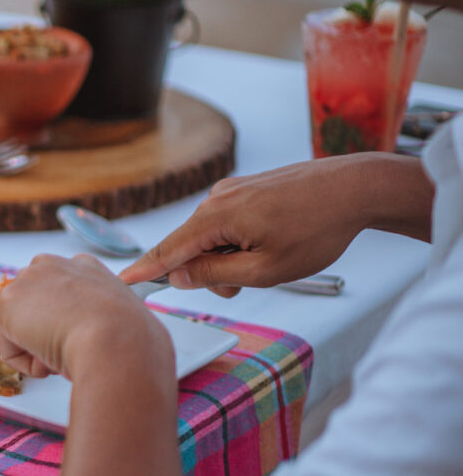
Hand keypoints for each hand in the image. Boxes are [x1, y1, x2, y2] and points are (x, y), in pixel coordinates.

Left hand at [0, 254, 170, 380]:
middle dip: (46, 332)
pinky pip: (10, 350)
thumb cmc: (128, 338)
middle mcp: (52, 265)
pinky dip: (28, 365)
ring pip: (21, 328)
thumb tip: (90, 334)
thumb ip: (98, 317)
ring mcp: (26, 281)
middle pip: (34, 307)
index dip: (67, 322)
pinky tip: (51, 360)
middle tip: (71, 350)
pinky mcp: (7, 304)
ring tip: (66, 353)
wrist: (116, 341)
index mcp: (85, 266)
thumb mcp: (117, 319)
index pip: (60, 293)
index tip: (81, 338)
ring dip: (39, 349)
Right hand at [119, 159, 373, 297]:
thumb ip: (215, 274)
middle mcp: (216, 199)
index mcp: (215, 217)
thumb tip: (178, 274)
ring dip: (228, 257)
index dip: (144, 270)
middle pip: (190, 246)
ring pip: (211, 236)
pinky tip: (270, 242)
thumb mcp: (265, 269)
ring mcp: (232, 190)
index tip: (120, 283)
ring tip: (267, 263)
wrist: (356, 188)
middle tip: (244, 287)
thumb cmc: (316, 230)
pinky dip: (238, 240)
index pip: (167, 250)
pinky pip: (227, 222)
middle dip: (209, 272)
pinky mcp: (247, 188)